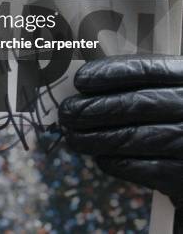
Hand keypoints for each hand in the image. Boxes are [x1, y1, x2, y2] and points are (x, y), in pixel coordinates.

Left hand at [59, 55, 182, 208]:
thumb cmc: (178, 115)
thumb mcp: (170, 89)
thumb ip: (141, 84)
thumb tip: (89, 88)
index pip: (144, 70)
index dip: (108, 74)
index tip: (81, 80)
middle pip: (133, 105)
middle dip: (93, 109)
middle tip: (67, 112)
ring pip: (132, 137)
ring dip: (95, 138)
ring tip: (73, 137)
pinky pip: (142, 168)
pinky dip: (115, 163)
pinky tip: (100, 158)